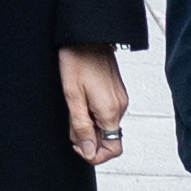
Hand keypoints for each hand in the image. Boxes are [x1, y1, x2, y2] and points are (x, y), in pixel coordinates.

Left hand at [60, 45, 128, 164]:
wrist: (87, 36)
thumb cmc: (77, 61)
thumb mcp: (73, 96)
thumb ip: (81, 127)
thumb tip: (88, 152)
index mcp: (111, 111)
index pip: (113, 150)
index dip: (94, 154)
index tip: (77, 144)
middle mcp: (120, 107)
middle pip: (108, 139)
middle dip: (88, 138)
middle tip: (70, 122)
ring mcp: (120, 99)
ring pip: (106, 126)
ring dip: (89, 125)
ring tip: (74, 106)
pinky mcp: (116, 92)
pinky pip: (106, 113)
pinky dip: (93, 114)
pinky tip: (81, 99)